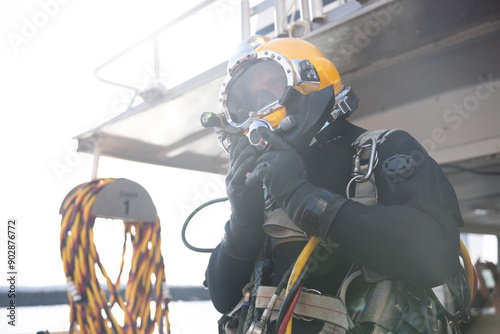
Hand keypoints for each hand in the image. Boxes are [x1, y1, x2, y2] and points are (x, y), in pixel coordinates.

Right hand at [223, 135, 265, 258]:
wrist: (247, 219)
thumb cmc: (252, 201)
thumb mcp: (253, 182)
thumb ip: (255, 170)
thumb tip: (262, 158)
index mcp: (235, 173)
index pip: (236, 156)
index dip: (239, 145)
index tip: (244, 135)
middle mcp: (231, 176)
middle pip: (234, 158)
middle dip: (239, 146)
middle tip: (245, 136)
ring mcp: (231, 183)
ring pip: (236, 165)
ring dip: (243, 154)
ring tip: (250, 146)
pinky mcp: (234, 190)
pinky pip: (239, 175)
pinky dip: (245, 166)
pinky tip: (251, 160)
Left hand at [246, 128, 309, 220]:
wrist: (298, 195)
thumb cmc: (297, 185)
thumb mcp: (295, 168)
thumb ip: (285, 161)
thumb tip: (273, 159)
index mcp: (291, 153)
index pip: (279, 141)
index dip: (270, 135)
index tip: (261, 129)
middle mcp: (284, 155)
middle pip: (265, 156)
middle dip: (259, 164)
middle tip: (256, 171)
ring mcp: (275, 162)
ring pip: (259, 164)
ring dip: (256, 173)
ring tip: (255, 180)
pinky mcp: (268, 171)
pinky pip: (255, 173)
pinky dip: (251, 179)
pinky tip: (249, 182)